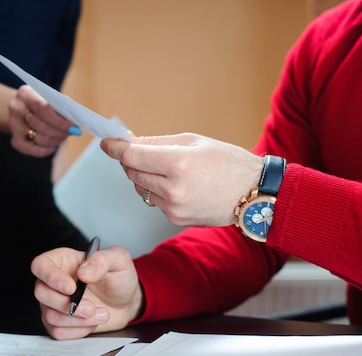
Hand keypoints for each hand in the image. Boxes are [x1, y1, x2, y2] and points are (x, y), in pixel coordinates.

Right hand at [8, 85, 79, 157]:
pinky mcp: (15, 140)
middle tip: (71, 132)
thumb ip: (63, 107)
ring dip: (55, 140)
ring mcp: (13, 125)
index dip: (59, 119)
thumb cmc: (44, 104)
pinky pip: (32, 150)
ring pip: (38, 138)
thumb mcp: (52, 99)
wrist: (25, 110)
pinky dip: (45, 150)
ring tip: (63, 137)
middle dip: (59, 131)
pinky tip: (53, 146)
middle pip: (40, 124)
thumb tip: (75, 122)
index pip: (42, 108)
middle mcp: (15, 108)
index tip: (73, 126)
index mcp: (25, 93)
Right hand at [30, 245, 142, 339]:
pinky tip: (92, 322)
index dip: (51, 277)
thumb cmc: (119, 277)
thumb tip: (84, 272)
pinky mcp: (60, 321)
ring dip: (77, 320)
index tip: (71, 288)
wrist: (127, 301)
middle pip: (41, 293)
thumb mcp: (119, 259)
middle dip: (66, 304)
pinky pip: (57, 331)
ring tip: (101, 314)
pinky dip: (78, 330)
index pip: (41, 265)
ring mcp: (54, 302)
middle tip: (91, 307)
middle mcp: (54, 281)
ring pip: (50, 315)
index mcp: (63, 260)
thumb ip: (102, 260)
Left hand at [100, 133, 263, 226]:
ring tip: (164, 167)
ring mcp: (174, 207)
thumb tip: (129, 142)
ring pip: (140, 188)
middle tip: (135, 150)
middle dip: (129, 160)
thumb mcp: (193, 142)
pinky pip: (154, 201)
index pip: (132, 156)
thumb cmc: (227, 162)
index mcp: (178, 163)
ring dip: (143, 176)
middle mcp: (173, 188)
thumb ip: (157, 143)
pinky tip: (175, 184)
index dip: (115, 148)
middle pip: (132, 172)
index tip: (107, 142)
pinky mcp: (176, 219)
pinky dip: (156, 190)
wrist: (254, 194)